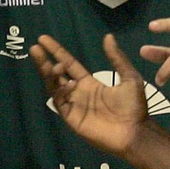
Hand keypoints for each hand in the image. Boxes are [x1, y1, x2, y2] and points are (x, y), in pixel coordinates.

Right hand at [31, 33, 149, 155]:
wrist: (134, 131)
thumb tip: (108, 36)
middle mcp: (78, 93)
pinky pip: (60, 103)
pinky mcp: (72, 118)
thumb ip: (117, 58)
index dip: (57, 52)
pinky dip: (61, 92)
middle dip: (44, 61)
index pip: (68, 64)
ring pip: (54, 87)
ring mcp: (73, 106)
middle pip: (55, 75)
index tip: (43, 39)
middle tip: (35, 47)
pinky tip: (70, 84)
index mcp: (89, 83)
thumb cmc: (134, 107)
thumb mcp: (129, 77)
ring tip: (50, 64)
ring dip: (50, 74)